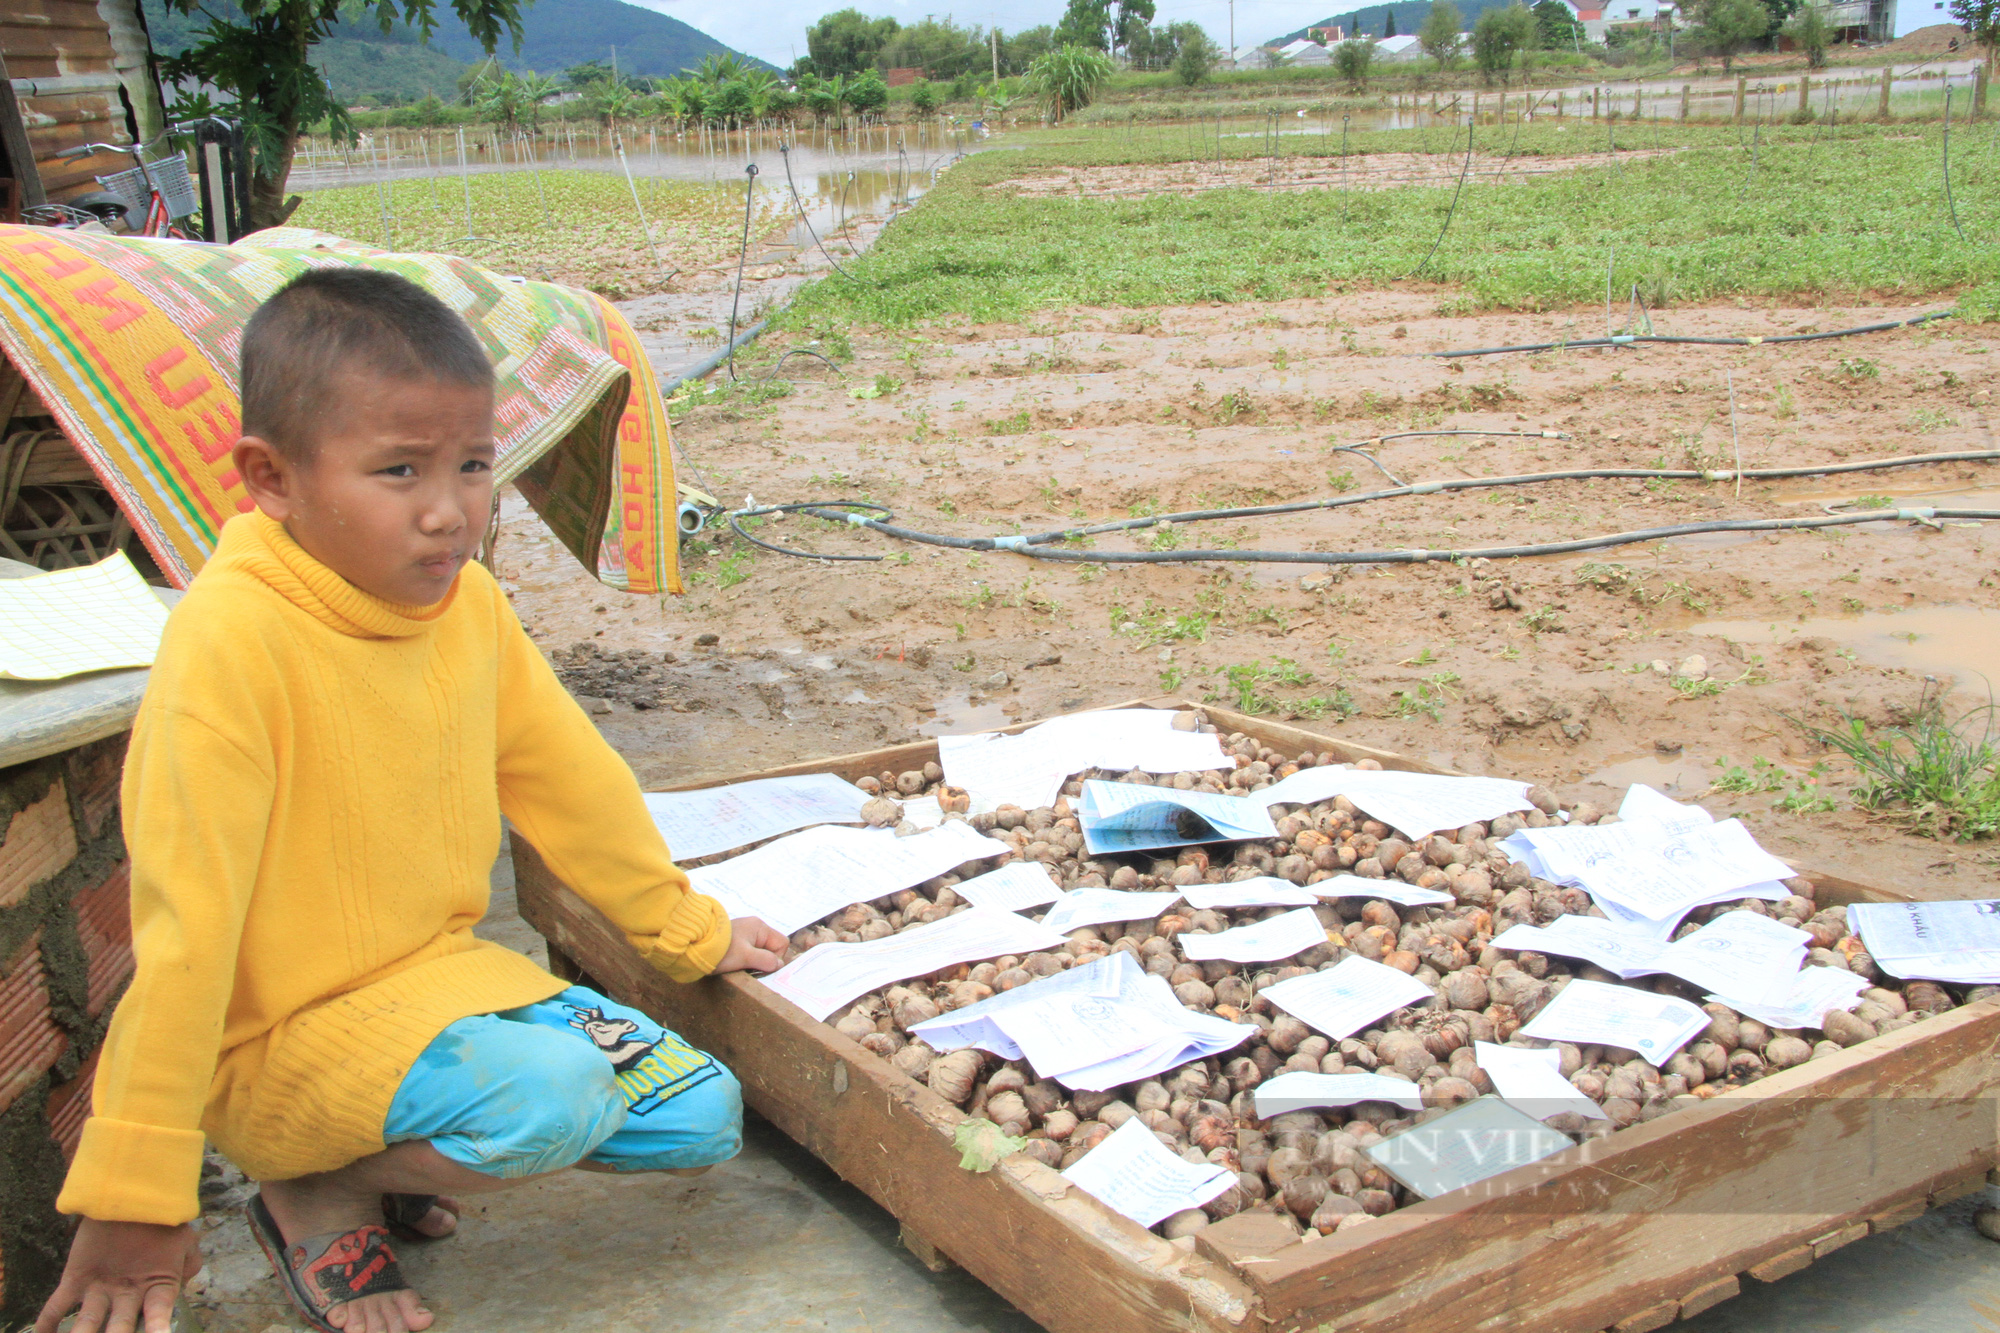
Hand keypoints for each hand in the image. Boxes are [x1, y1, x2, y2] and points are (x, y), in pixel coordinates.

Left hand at [35, 1218, 201, 1332]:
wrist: (131, 1194)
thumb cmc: (162, 1217)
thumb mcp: (185, 1239)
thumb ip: (190, 1263)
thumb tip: (186, 1283)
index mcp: (155, 1287)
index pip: (157, 1315)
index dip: (156, 1329)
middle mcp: (127, 1294)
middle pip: (119, 1326)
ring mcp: (100, 1289)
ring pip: (87, 1321)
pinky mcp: (75, 1279)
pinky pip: (57, 1305)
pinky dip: (46, 1322)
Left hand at [714, 916, 784, 973]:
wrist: (694, 945)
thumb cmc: (722, 950)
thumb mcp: (746, 957)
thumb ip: (766, 960)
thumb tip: (778, 965)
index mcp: (760, 927)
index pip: (781, 943)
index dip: (776, 958)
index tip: (762, 967)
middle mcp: (753, 928)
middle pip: (770, 948)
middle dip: (764, 961)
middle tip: (751, 969)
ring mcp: (743, 934)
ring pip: (759, 952)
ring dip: (753, 962)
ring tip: (740, 967)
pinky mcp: (734, 941)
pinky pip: (748, 952)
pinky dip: (744, 960)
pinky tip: (734, 964)